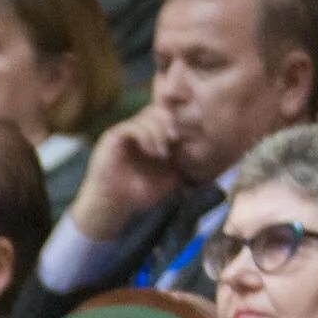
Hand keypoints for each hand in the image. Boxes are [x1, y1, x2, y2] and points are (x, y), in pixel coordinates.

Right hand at [69, 106, 186, 240]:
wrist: (115, 206)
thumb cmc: (140, 194)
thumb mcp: (169, 179)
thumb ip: (183, 164)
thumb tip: (204, 154)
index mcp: (151, 136)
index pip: (166, 116)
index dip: (177, 119)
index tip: (185, 135)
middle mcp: (137, 130)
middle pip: (158, 110)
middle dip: (169, 123)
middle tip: (175, 140)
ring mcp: (124, 132)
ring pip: (147, 116)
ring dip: (159, 132)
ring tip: (162, 153)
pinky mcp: (112, 137)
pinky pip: (133, 127)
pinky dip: (146, 136)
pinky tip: (151, 152)